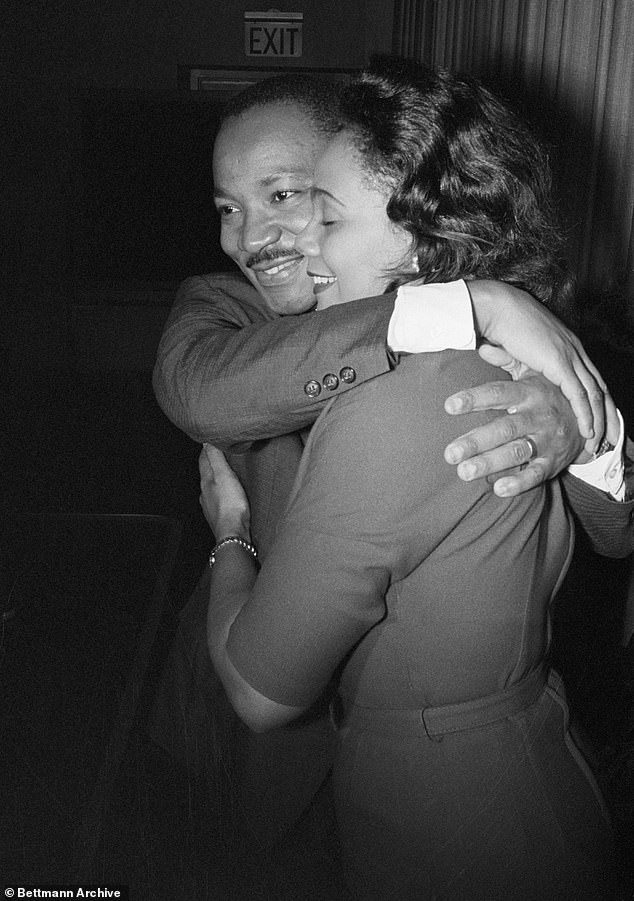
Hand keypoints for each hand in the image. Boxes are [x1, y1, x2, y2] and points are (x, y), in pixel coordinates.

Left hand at [199, 443, 250, 539]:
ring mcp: (210, 505)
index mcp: (205, 481)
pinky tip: (227, 494)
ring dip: (216, 478)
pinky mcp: (219, 515)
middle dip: (211, 463)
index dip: (206, 450)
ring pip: (211, 486)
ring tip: (223, 472)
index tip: (209, 441)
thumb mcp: (224, 475)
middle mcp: (204, 493)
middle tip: (216, 453)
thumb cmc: (230, 505)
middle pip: (206, 473)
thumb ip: (215, 458)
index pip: (203, 460)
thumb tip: (206, 442)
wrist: (233, 533)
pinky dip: (221, 491)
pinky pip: (218, 498)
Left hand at [444, 372, 585, 496]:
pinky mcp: (553, 462)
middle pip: (504, 428)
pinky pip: (536, 474)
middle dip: (476, 441)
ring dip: (490, 463)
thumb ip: (507, 360)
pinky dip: (518, 482)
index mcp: (530, 392)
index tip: (449, 406)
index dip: (475, 399)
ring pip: (517, 452)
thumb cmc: (548, 396)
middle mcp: (538, 416)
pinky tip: (497, 489)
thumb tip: (482, 344)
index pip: (498, 393)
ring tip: (463, 472)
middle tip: (449, 453)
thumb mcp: (532, 374)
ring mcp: (547, 440)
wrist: (588, 421)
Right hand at [467, 281, 607, 443]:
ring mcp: (570, 356)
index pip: (592, 378)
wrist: (498, 309)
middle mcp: (575, 350)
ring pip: (595, 393)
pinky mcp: (560, 363)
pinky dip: (585, 414)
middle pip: (600, 387)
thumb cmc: (504, 325)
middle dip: (609, 414)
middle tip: (612, 437)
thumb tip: (519, 379)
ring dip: (601, 419)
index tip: (600, 420)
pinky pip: (579, 394)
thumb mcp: (521, 349)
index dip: (598, 401)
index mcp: (569, 346)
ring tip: (601, 441)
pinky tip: (588, 430)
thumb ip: (527, 365)